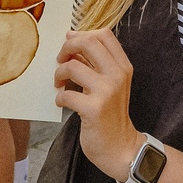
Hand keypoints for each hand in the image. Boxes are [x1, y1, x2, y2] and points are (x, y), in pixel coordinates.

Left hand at [54, 29, 141, 180]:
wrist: (121, 147)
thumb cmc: (111, 114)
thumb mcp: (110, 83)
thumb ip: (96, 63)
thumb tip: (72, 39)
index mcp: (123, 66)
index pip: (104, 35)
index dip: (82, 35)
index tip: (71, 44)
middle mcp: (117, 75)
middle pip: (88, 42)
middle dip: (67, 47)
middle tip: (60, 59)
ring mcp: (107, 91)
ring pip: (73, 66)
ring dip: (59, 74)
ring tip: (59, 84)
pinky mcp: (94, 109)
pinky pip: (66, 94)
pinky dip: (59, 97)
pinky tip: (62, 103)